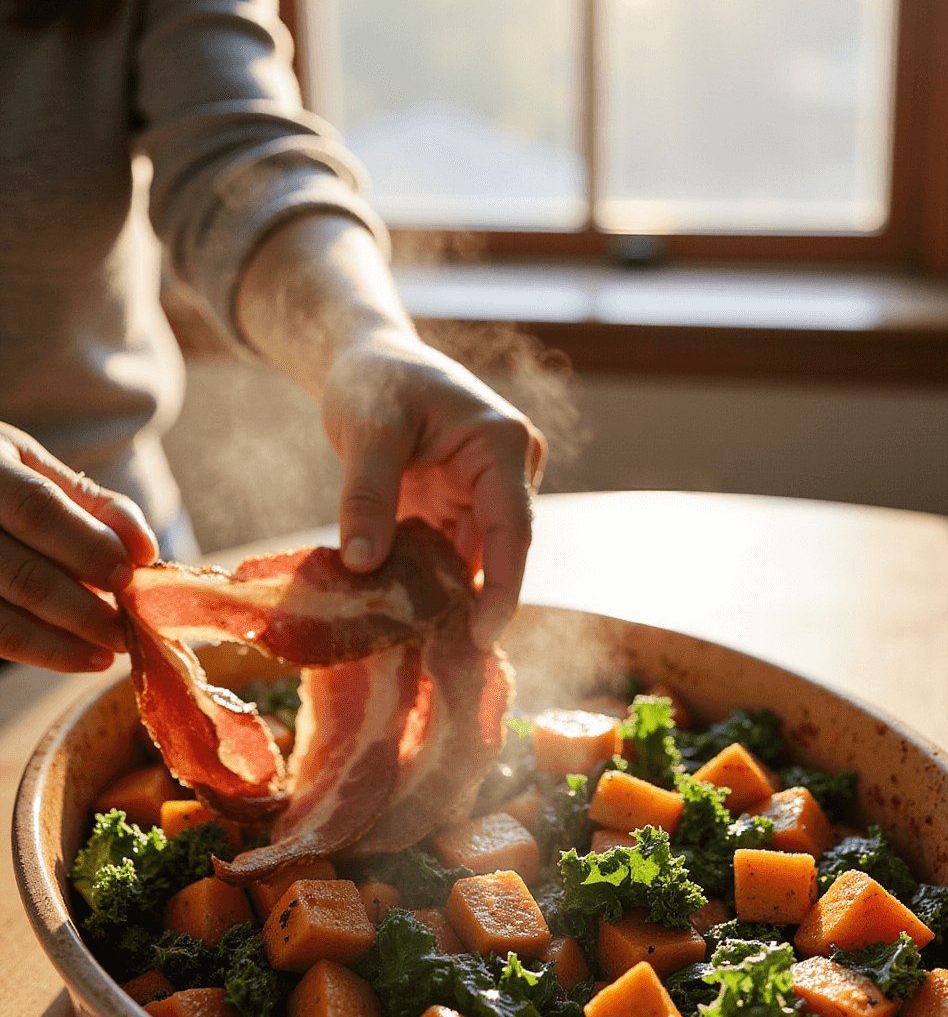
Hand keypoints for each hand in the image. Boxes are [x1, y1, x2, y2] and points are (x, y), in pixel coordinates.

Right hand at [0, 426, 158, 671]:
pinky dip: (44, 651)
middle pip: (25, 575)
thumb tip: (144, 549)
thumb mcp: (31, 466)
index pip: (38, 510)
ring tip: (112, 646)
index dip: (89, 546)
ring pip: (6, 618)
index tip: (130, 573)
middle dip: (86, 607)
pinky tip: (83, 656)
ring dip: (69, 639)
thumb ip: (90, 502)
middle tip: (129, 624)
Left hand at [322, 329, 545, 649]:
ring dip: (448, 595)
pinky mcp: (460, 504)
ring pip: (474, 557)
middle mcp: (507, 469)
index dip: (503, 587)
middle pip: (499, 550)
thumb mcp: (367, 432)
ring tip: (421, 646)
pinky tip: (407, 615)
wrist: (365, 357)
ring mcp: (485, 489)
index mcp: (502, 444)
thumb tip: (364, 567)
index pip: (514, 528)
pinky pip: (450, 551)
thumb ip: (368, 496)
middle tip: (444, 659)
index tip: (481, 636)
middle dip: (473, 602)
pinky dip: (429, 580)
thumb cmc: (374, 380)